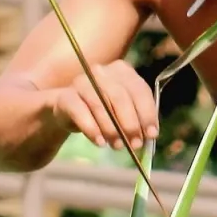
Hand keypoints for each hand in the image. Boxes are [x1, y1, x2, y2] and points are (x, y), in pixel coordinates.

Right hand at [43, 61, 157, 150]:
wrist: (69, 110)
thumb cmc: (102, 111)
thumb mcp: (123, 112)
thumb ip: (137, 120)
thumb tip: (149, 136)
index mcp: (122, 71)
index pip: (139, 90)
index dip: (147, 114)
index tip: (151, 135)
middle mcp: (102, 72)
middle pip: (120, 96)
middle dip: (130, 123)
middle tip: (135, 144)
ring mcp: (81, 82)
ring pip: (100, 104)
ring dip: (111, 129)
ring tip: (117, 146)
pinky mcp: (65, 96)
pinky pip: (79, 112)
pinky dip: (91, 129)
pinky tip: (100, 142)